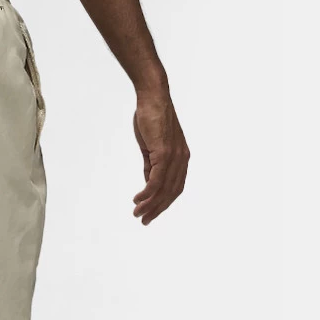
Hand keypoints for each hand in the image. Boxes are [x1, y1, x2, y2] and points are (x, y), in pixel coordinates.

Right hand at [132, 90, 188, 224]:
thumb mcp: (151, 146)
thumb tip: (148, 184)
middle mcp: (182, 159)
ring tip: (138, 214)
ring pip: (164, 189)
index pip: (175, 187)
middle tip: (144, 221)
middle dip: (158, 209)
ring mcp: (174, 156)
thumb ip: (151, 166)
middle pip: (171, 192)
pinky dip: (147, 193)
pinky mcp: (164, 153)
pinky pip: (156, 180)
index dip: (164, 203)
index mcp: (181, 157)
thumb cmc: (151, 118)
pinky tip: (138, 200)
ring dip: (150, 205)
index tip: (151, 213)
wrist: (153, 97)